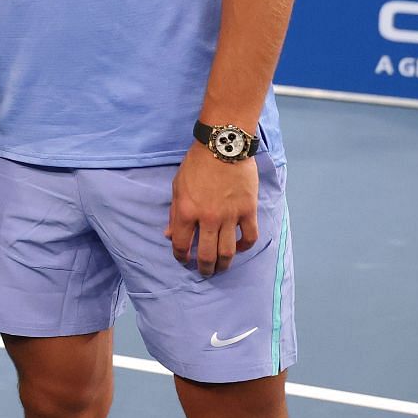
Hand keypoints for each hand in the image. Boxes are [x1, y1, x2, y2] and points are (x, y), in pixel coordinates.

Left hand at [165, 142, 257, 276]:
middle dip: (204, 267)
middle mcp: (207, 218)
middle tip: (204, 271)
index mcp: (186, 211)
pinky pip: (249, 237)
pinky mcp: (248, 211)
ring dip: (223, 264)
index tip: (183, 259)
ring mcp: (229, 216)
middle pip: (206, 254)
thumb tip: (168, 234)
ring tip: (221, 268)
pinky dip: (244, 247)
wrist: (222, 146)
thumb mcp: (177, 187)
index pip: (181, 244)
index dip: (180, 256)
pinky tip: (238, 248)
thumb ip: (174, 213)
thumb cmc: (196, 164)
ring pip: (228, 251)